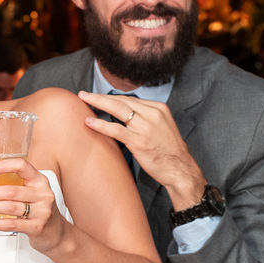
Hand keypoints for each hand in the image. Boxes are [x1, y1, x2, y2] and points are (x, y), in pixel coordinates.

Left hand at [0, 158, 66, 251]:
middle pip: (11, 190)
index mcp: (40, 181)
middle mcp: (43, 194)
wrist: (58, 234)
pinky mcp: (37, 227)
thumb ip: (18, 187)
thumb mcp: (34, 194)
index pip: (22, 166)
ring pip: (9, 207)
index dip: (3, 166)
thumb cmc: (41, 211)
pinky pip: (12, 224)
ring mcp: (42, 211)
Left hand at [78, 91, 206, 209]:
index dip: (111, 98)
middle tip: (84, 94)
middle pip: (122, 101)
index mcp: (159, 108)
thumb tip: (126, 117)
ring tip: (83, 100)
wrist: (180, 168)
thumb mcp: (162, 127)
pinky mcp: (138, 140)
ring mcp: (145, 127)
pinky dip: (100, 125)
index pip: (130, 99)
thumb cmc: (169, 151)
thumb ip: (146, 119)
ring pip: (117, 110)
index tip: (98, 97)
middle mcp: (152, 114)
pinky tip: (89, 122)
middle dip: (100, 96)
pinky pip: (115, 130)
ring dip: (97, 104)